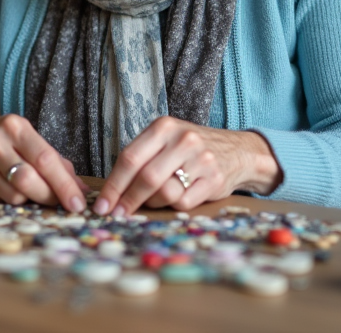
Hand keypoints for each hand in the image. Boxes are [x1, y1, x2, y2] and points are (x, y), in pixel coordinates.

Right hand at [0, 113, 89, 212]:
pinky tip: (8, 189)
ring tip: (29, 190)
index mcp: (14, 126)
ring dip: (29, 199)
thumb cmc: (3, 139)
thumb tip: (81, 190)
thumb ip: (55, 162)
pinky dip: (10, 200)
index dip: (64, 184)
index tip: (78, 203)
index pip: (45, 159)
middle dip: (49, 196)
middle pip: (29, 180)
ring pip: (14, 195)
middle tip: (61, 204)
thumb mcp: (28, 139)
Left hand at [93, 117, 281, 215]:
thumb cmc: (189, 149)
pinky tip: (179, 196)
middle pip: (145, 178)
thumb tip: (111, 192)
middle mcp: (182, 140)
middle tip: (117, 214)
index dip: (113, 185)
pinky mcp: (214, 179)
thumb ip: (141, 158)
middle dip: (128, 200)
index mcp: (163, 127)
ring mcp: (200, 159)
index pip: (130, 158)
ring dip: (153, 202)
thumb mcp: (165, 140)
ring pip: (164, 193)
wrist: (237, 150)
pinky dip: (175, 205)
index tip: (102, 205)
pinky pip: (183, 203)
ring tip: (155, 198)